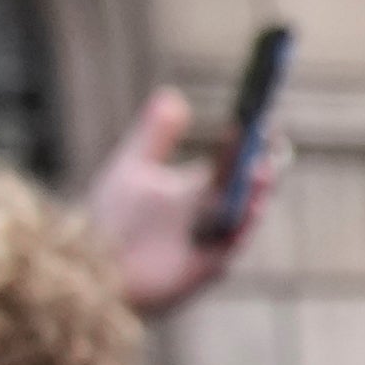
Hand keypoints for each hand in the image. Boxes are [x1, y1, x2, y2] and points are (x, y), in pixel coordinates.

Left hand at [81, 91, 276, 321]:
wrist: (92, 264)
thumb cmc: (112, 219)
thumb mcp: (135, 165)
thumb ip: (156, 134)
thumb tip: (173, 95)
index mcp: (197, 191)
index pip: (233, 163)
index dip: (249, 144)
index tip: (264, 120)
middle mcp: (210, 217)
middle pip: (245, 188)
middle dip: (262, 166)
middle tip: (273, 140)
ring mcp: (212, 243)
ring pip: (243, 215)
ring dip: (257, 193)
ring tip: (264, 168)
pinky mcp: (207, 269)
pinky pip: (230, 246)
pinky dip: (242, 226)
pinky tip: (251, 205)